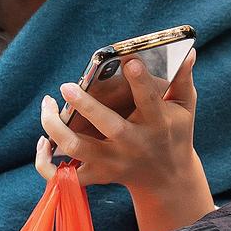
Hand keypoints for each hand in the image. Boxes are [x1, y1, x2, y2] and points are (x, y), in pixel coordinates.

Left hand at [36, 52, 200, 194]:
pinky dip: (46, 163)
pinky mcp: (98, 175)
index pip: (150, 101)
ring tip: (48, 104)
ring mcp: (113, 162)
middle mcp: (134, 145)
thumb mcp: (185, 107)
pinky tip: (43, 141)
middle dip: (86, 107)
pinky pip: (64, 176)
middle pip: (109, 127)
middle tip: (67, 86)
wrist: (168, 179)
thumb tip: (188, 52)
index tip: (129, 61)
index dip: (141, 81)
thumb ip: (183, 79)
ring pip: (78, 148)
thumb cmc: (174, 133)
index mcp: (157, 125)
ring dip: (56, 129)